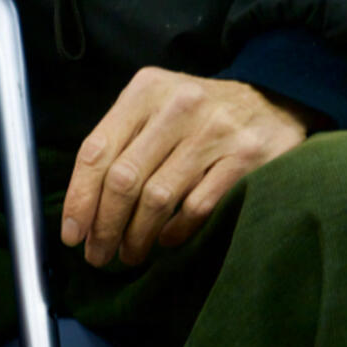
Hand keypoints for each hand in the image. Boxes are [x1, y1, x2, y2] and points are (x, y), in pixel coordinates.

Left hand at [61, 67, 317, 266]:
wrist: (274, 99)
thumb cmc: (199, 115)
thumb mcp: (156, 108)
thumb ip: (120, 143)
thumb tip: (83, 208)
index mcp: (146, 91)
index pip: (96, 150)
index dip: (79, 198)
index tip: (71, 234)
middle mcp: (178, 105)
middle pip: (124, 179)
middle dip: (105, 226)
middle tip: (98, 254)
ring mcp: (215, 130)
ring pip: (158, 198)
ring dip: (137, 236)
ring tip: (129, 254)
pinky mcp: (246, 157)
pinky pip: (197, 207)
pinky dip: (176, 232)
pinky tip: (166, 240)